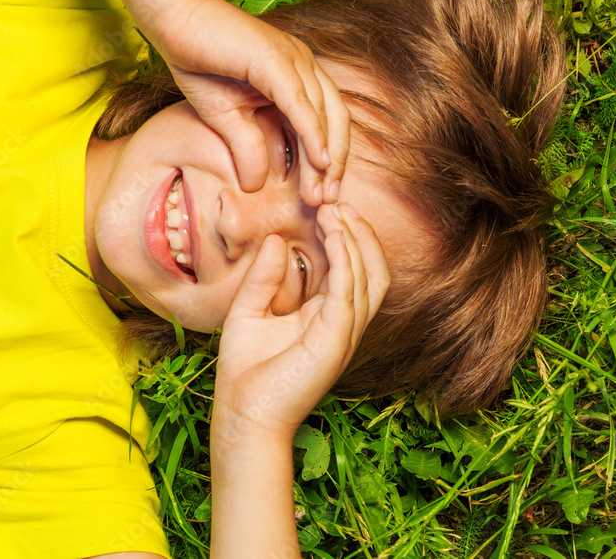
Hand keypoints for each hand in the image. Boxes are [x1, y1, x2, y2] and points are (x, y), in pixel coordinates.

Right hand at [147, 0, 350, 205]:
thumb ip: (246, 148)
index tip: (322, 196)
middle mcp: (304, 66)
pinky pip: (301, 102)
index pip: (325, 124)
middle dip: (334, 165)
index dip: (327, 162)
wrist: (175, 22)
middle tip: (327, 202)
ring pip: (324, 114)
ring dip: (325, 157)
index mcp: (297, 78)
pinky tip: (318, 161)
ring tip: (321, 191)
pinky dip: (313, 132)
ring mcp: (294, 60)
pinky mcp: (276, 59)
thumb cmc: (200, 64)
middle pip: (335, 121)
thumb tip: (254, 187)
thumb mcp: (226, 119)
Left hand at [211, 204, 389, 442]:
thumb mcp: (249, 310)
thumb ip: (264, 276)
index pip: (351, 271)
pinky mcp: (335, 340)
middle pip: (372, 270)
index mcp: (326, 318)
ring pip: (369, 277)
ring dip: (355, 240)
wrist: (242, 413)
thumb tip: (277, 239)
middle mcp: (342, 325)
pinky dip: (345, 260)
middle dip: (360, 234)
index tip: (329, 208)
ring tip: (335, 211)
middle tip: (338, 203)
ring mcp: (344, 334)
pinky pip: (349, 292)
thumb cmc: (245, 370)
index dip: (347, 238)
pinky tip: (333, 234)